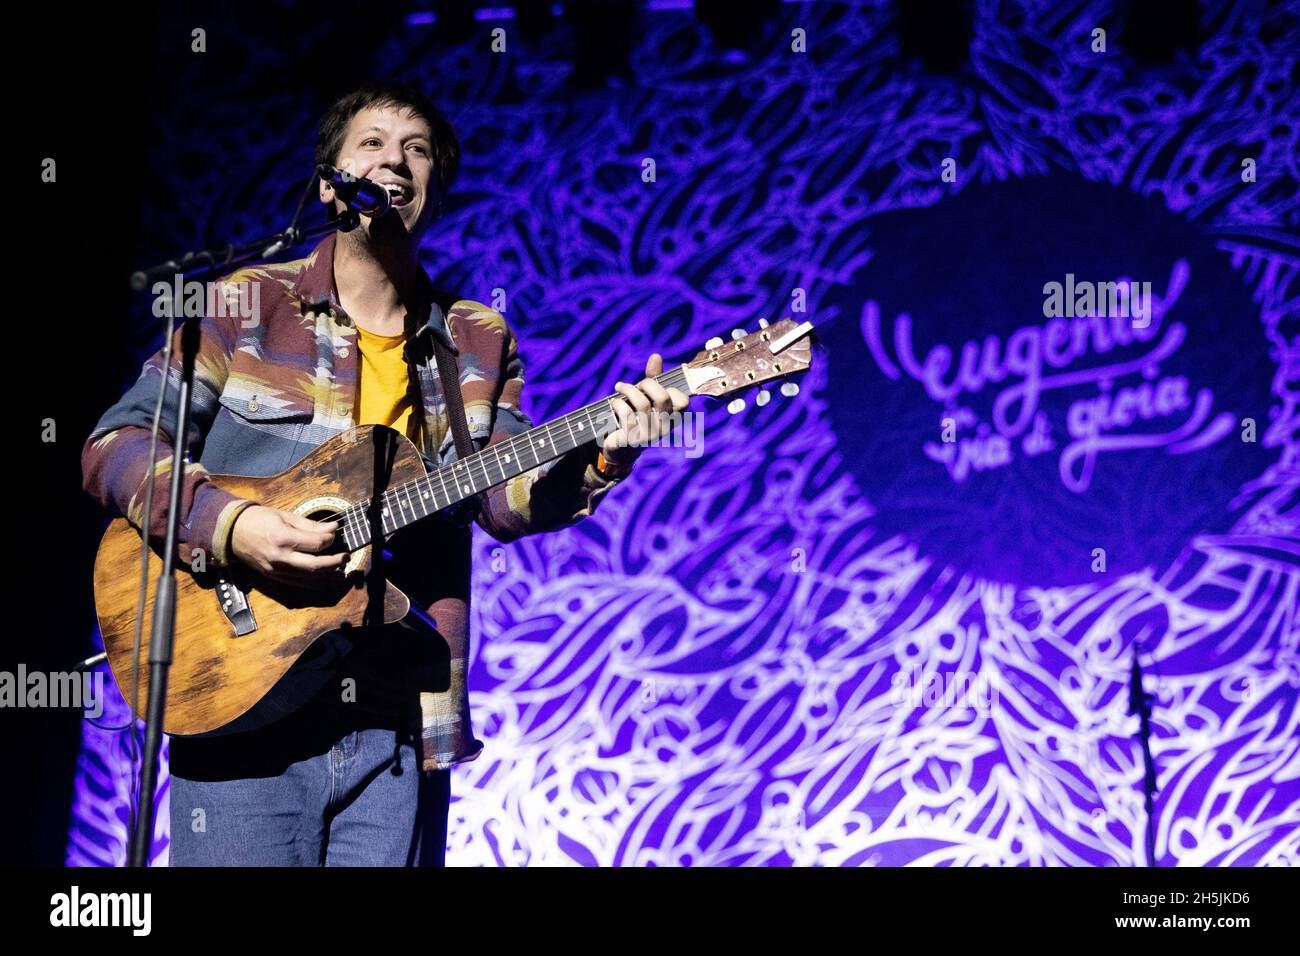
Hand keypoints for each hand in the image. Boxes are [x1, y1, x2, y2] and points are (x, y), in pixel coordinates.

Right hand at [229, 505, 348, 588]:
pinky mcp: (273, 577)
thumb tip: (332, 528)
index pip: (316, 544)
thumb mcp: (284, 516)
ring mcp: (276, 570)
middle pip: (315, 565)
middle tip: (346, 556)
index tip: (335, 534)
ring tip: (341, 569)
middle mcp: (280, 557)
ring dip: (328, 575)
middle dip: (335, 562)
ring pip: (308, 578)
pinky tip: (325, 578)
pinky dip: (314, 582)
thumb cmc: (258, 520)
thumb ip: (310, 525)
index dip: (330, 540)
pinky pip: (298, 583)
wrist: (231, 532)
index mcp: (282, 538)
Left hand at [602, 353, 689, 467]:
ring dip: (627, 390)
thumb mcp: (647, 397)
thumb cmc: (637, 417)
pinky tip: (613, 402)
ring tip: (619, 387)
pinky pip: (626, 414)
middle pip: (662, 397)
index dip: (669, 389)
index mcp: (673, 418)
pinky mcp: (633, 439)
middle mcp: (665, 428)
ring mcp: (650, 435)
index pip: (683, 401)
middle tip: (636, 385)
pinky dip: (618, 404)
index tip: (654, 387)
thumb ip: (654, 377)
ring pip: (642, 403)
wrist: (621, 447)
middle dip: (647, 384)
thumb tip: (656, 356)